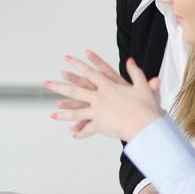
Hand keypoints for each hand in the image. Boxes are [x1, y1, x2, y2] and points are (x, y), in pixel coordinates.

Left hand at [46, 52, 162, 141]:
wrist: (147, 125)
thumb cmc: (146, 106)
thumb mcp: (142, 86)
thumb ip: (135, 72)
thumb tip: (131, 60)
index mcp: (109, 86)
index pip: (90, 73)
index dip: (78, 65)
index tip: (67, 59)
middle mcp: (100, 97)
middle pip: (76, 90)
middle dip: (60, 86)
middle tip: (47, 83)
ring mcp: (98, 111)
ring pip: (76, 112)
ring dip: (64, 112)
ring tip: (53, 113)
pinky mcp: (100, 124)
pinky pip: (88, 129)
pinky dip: (81, 132)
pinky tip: (73, 134)